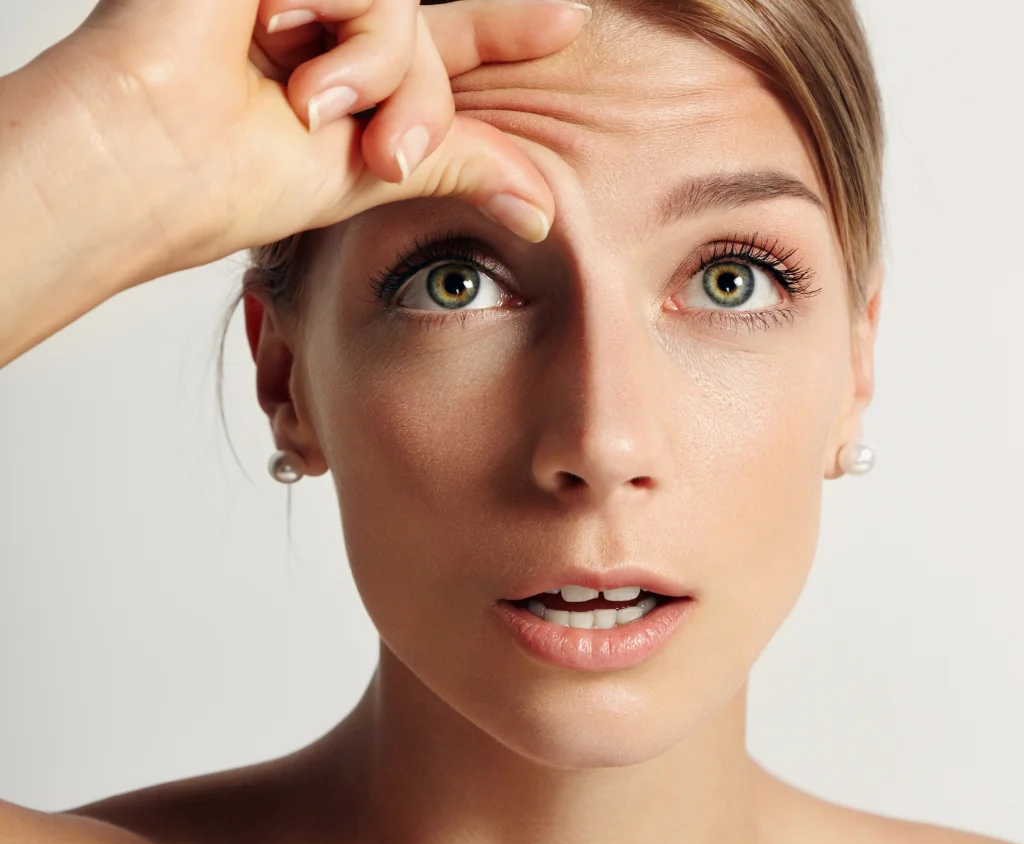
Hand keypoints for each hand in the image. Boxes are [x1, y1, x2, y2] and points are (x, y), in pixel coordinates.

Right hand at [50, 0, 590, 271]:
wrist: (157, 160)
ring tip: (309, 109)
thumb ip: (460, 163)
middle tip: (384, 156)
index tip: (566, 23)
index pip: (437, 42)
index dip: (501, 30)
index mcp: (344, 71)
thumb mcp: (376, 173)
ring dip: (379, 78)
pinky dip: (349, 33)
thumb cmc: (240, 178)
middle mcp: (326, 19)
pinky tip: (277, 44)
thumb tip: (545, 210)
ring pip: (405, 17)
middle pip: (428, 37)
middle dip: (423, 104)